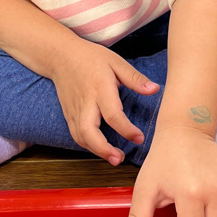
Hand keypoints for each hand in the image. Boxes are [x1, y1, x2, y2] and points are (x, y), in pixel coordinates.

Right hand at [49, 39, 158, 164]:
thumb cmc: (91, 58)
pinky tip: (102, 148)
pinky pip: (77, 134)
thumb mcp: (116, 62)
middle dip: (103, 149)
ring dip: (96, 151)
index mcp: (99, 88)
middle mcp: (85, 102)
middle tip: (119, 159)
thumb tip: (155, 89)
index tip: (139, 138)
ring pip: (80, 136)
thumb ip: (135, 78)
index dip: (126, 129)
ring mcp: (74, 110)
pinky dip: (88, 145)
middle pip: (88, 131)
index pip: (112, 114)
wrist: (61, 56)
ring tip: (114, 158)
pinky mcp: (69, 114)